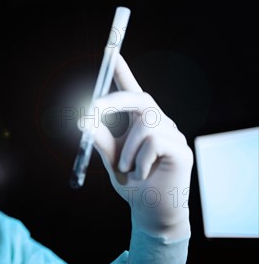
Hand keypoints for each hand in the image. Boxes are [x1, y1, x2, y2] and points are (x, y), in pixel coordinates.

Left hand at [89, 54, 192, 238]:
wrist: (149, 212)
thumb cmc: (132, 183)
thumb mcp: (111, 158)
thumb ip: (100, 138)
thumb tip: (83, 119)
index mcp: (142, 122)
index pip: (133, 91)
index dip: (123, 72)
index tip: (111, 51)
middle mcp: (160, 123)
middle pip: (140, 98)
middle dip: (112, 102)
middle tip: (90, 111)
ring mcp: (174, 135)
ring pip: (144, 125)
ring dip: (126, 151)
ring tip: (129, 171)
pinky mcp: (181, 151)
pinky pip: (152, 143)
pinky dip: (139, 162)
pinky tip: (143, 176)